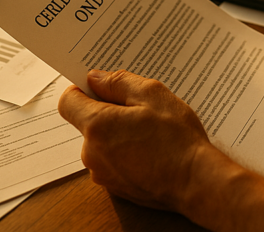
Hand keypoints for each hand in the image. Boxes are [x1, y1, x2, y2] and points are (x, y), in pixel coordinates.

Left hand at [58, 69, 226, 214]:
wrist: (195, 182)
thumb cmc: (176, 139)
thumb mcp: (153, 95)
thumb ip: (119, 82)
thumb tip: (96, 78)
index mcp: (97, 126)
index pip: (68, 101)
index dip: (83, 89)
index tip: (103, 86)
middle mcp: (91, 152)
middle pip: (88, 122)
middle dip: (109, 111)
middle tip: (141, 109)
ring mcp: (102, 173)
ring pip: (102, 141)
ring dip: (119, 132)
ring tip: (151, 132)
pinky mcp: (114, 186)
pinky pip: (113, 160)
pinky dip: (126, 152)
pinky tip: (152, 150)